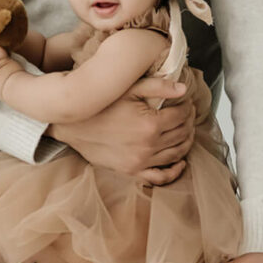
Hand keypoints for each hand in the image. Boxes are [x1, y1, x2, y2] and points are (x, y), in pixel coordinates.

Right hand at [49, 77, 196, 184]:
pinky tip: (180, 162)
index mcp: (150, 124)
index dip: (188, 107)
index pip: (182, 116)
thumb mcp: (128, 88)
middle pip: (182, 134)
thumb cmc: (100, 103)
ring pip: (176, 154)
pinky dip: (174, 171)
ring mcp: (140, 161)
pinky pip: (160, 177)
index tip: (187, 102)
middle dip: (189, 122)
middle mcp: (149, 146)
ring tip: (186, 131)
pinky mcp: (131, 171)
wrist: (72, 125)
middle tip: (188, 114)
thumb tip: (184, 89)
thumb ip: (158, 86)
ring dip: (186, 142)